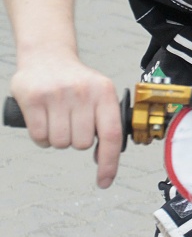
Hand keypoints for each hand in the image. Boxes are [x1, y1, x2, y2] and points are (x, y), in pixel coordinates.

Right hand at [11, 51, 122, 187]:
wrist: (47, 55)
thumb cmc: (76, 80)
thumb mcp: (99, 91)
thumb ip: (106, 120)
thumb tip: (105, 157)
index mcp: (104, 91)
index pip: (112, 135)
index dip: (109, 163)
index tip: (104, 181)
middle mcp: (82, 92)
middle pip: (82, 144)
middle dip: (76, 139)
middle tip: (72, 121)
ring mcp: (57, 94)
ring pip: (60, 143)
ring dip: (57, 138)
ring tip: (57, 117)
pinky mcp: (33, 98)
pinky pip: (40, 137)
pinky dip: (41, 136)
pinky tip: (43, 119)